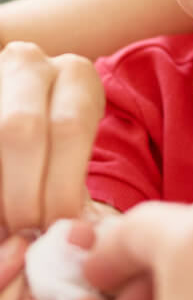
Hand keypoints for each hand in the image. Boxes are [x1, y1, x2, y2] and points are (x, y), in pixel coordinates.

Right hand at [0, 42, 104, 231]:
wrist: (31, 100)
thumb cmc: (60, 140)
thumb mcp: (78, 148)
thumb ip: (76, 187)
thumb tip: (78, 236)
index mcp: (75, 74)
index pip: (70, 129)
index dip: (61, 186)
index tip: (59, 227)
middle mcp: (30, 62)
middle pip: (21, 129)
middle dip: (23, 192)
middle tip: (27, 232)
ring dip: (0, 193)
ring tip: (10, 228)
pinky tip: (1, 216)